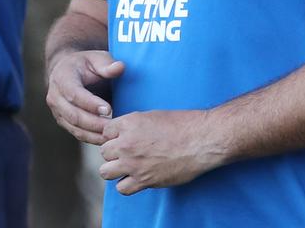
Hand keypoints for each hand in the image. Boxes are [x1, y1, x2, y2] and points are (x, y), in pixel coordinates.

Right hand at [46, 50, 124, 144]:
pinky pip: (77, 133)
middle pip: (73, 115)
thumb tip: (119, 67)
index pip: (74, 93)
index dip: (90, 103)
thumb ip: (107, 64)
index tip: (108, 109)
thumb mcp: (96, 59)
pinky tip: (106, 139)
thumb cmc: (85, 64)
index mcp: (62, 78)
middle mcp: (55, 96)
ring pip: (74, 127)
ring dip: (93, 134)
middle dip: (94, 123)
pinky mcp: (64, 121)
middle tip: (113, 126)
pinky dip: (91, 138)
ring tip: (112, 135)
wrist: (68, 71)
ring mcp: (57, 111)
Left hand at [98, 110, 227, 194]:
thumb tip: (125, 133)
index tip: (122, 139)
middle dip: (114, 152)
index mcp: (129, 123)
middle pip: (104, 152)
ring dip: (115, 169)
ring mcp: (133, 163)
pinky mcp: (143, 180)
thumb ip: (135, 125)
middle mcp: (126, 143)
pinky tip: (136, 178)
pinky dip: (127, 185)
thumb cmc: (183, 125)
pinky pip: (122, 188)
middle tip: (128, 153)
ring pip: (105, 171)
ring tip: (127, 167)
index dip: (114, 136)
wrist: (201, 140)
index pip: (106, 132)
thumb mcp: (154, 116)